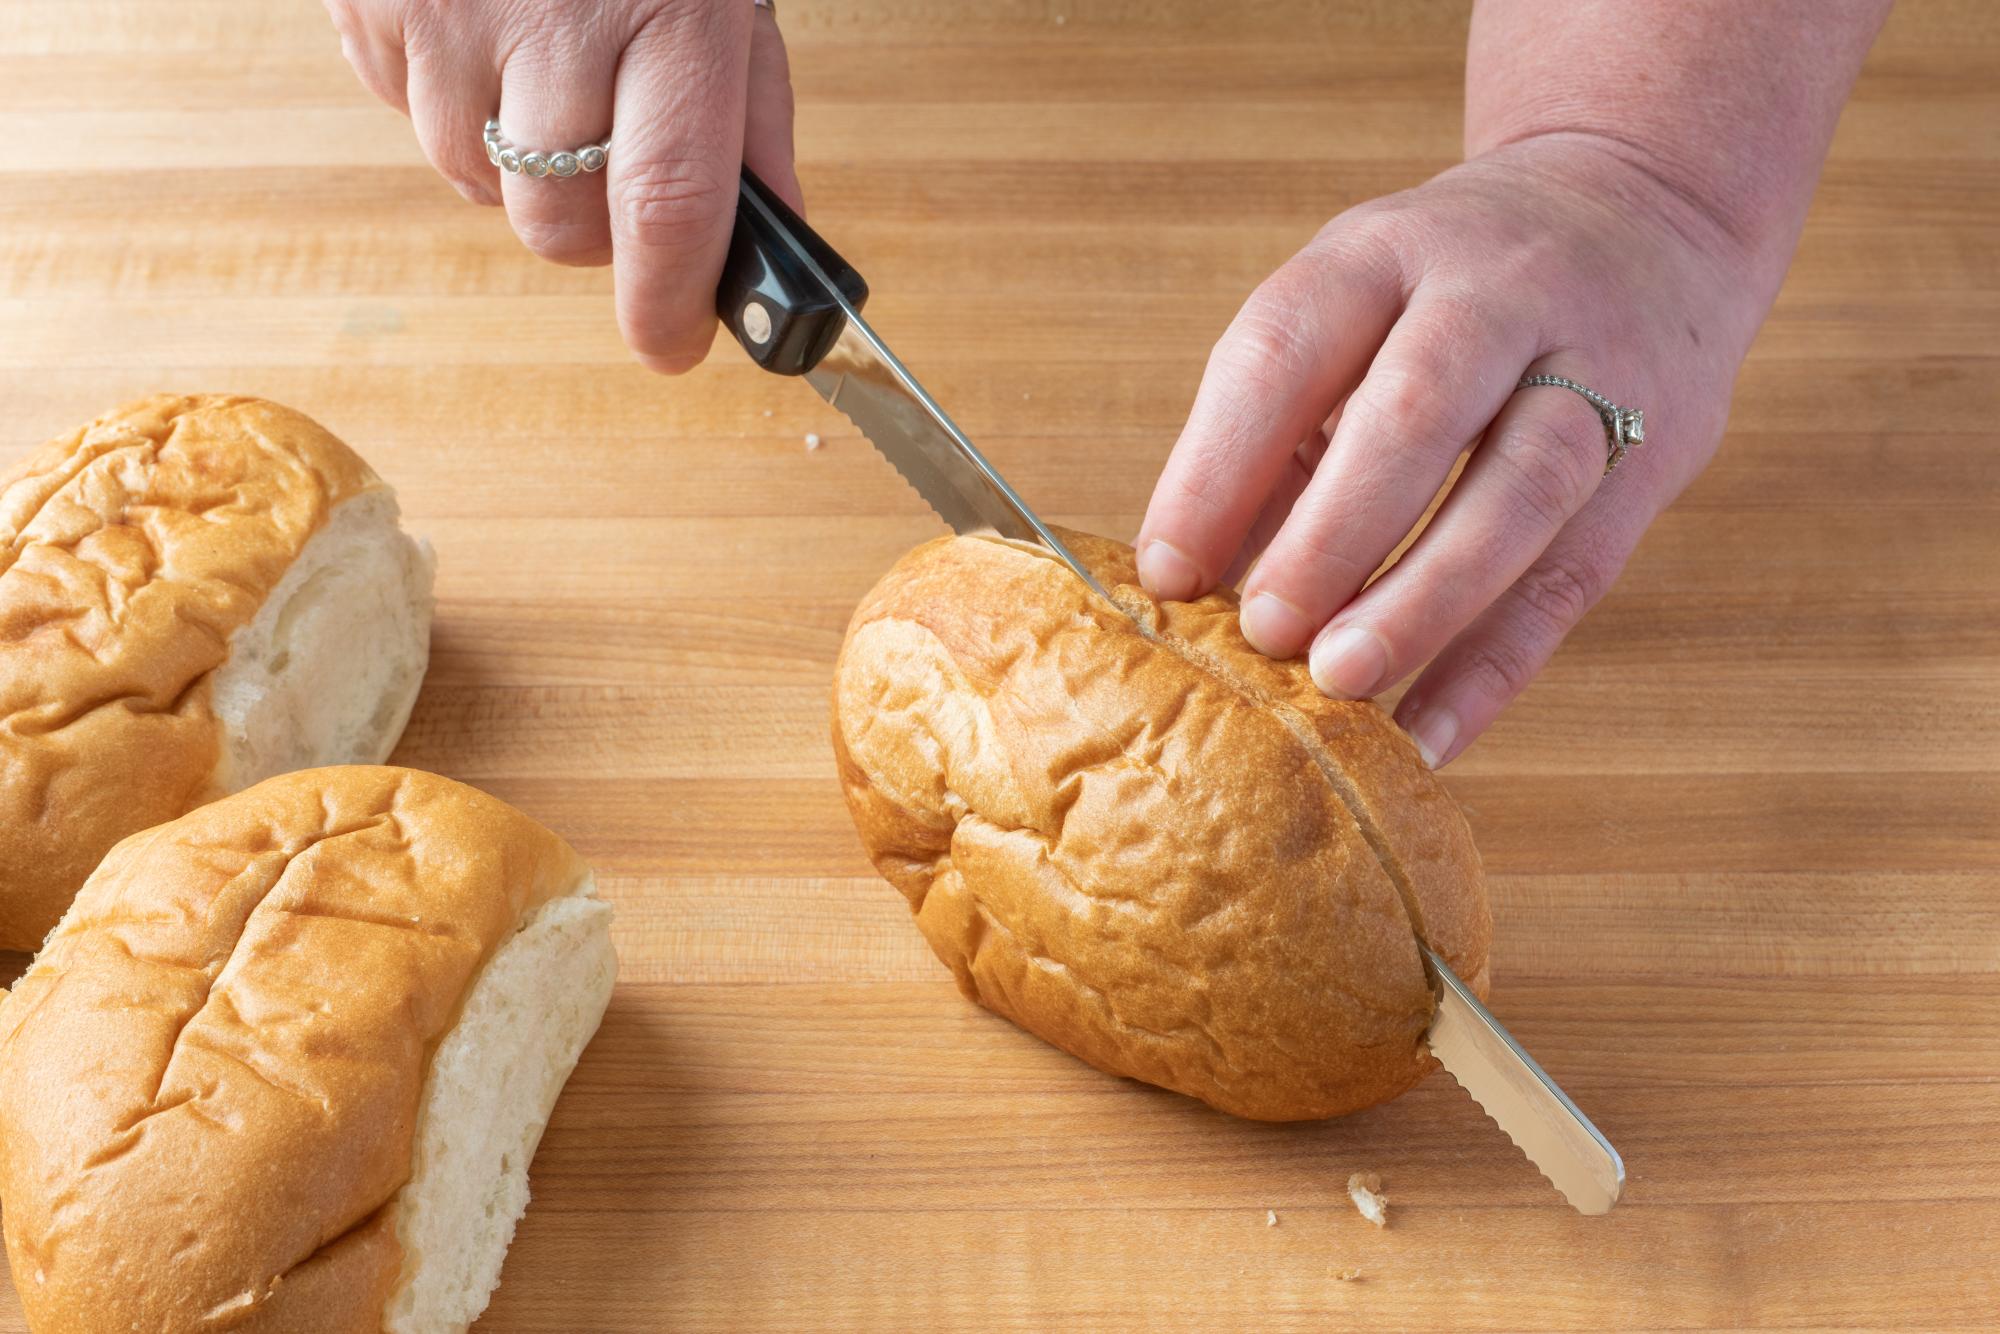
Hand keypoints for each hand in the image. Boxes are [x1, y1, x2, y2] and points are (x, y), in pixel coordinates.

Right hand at [326, 0, 797, 372]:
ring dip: (514, 165)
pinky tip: (482, 29)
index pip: (667, 207)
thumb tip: (771, 251)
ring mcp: (447, 16)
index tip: (674, 349)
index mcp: (670, 16)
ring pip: (475, 186)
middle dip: (591, 234)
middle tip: (610, 163)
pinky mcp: (371, 6)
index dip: (666, 304)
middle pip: (556, 228)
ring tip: (542, 64)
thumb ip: (751, 125)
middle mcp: (554, 22)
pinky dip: (451, 103)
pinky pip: (407, 118)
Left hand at [1135, 135, 1767, 766]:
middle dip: (1332, 532)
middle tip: (1265, 632)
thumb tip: (1187, 584)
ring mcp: (1595, 367)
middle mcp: (1494, 294)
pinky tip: (1431, 733)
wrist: (1647, 205)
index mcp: (1383, 253)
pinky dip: (1498, 663)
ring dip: (1426, 597)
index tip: (1167, 573)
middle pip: (1417, 410)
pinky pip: (1577, 571)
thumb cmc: (1448, 292)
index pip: (1289, 347)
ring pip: (1523, 485)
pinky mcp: (1658, 450)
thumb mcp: (1351, 313)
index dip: (1220, 465)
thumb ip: (1274, 438)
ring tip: (1344, 681)